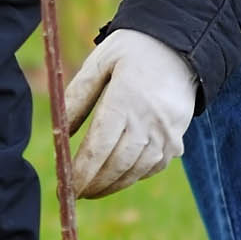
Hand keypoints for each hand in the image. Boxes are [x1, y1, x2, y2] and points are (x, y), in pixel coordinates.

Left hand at [60, 28, 196, 199]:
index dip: (81, 172)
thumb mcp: (100, 62)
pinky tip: (120, 176)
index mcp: (125, 99)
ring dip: (113, 185)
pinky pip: (154, 166)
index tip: (66, 187)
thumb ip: (77, 97)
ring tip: (94, 190)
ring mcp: (167, 132)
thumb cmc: (132, 50)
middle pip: (117, 164)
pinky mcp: (178, 138)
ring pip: (136, 170)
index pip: (98, 147)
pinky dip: (135, 176)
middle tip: (76, 194)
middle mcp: (149, 120)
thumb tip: (59, 135)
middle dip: (94, 184)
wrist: (181, 45)